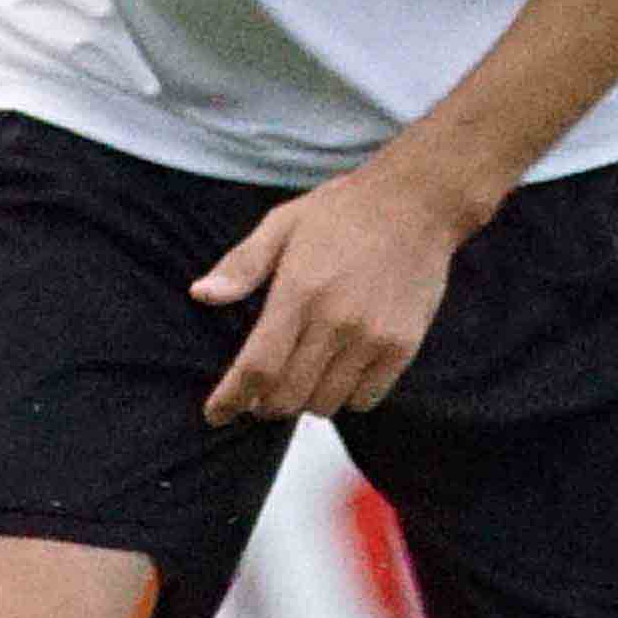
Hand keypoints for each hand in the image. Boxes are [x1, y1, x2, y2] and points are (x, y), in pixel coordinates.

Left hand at [193, 154, 481, 422]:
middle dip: (263, 404)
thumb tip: (201, 295)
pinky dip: (345, 397)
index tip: (216, 414)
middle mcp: (336, 320)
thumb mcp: (282, 224)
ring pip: (324, 404)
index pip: (257, 366)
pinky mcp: (402, 346)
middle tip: (259, 394)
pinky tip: (339, 374)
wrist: (417, 203)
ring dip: (304, 401)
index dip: (231, 398)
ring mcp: (373, 337)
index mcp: (299, 291)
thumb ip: (242, 265)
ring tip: (302, 378)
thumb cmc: (342, 212)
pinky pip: (364, 399)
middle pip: (287, 396)